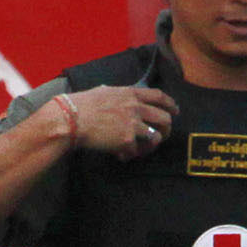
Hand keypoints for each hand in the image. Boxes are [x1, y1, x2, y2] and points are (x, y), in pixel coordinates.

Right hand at [61, 84, 179, 159]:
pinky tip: (120, 155)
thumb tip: (115, 93)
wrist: (71, 119)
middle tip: (164, 135)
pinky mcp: (127, 140)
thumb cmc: (81, 104)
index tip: (175, 110)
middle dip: (167, 128)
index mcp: (130, 93)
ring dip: (151, 145)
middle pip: (165, 118)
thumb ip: (116, 94)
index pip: (159, 96)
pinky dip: (129, 155)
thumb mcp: (103, 91)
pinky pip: (136, 151)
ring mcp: (133, 124)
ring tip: (142, 149)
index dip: (170, 104)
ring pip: (156, 137)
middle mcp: (135, 107)